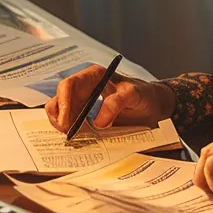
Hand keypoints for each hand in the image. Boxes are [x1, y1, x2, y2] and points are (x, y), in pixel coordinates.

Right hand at [44, 65, 174, 131]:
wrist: (152, 105)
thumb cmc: (144, 95)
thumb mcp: (133, 95)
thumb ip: (116, 103)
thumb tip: (98, 122)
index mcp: (92, 75)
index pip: (68, 85)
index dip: (63, 103)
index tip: (66, 122)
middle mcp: (84, 86)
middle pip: (59, 99)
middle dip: (60, 116)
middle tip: (68, 133)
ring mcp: (82, 100)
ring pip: (60, 110)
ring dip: (62, 124)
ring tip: (74, 135)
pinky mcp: (84, 113)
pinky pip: (69, 120)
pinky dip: (70, 129)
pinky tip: (79, 136)